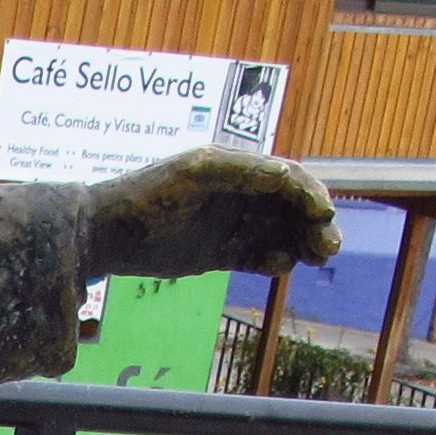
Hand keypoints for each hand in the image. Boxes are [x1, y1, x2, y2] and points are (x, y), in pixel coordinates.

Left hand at [80, 150, 340, 280]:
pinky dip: (273, 261)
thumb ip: (242, 172)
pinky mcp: (219, 255)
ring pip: (279, 233)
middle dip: (314, 224)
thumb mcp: (197, 174)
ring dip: (301, 243)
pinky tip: (280, 266)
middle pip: (290, 208)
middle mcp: (237, 195)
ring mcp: (229, 225)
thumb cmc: (148, 196)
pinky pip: (257, 257)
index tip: (325, 215)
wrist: (106, 233)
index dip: (310, 194)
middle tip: (328, 247)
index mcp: (235, 168)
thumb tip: (288, 175)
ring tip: (314, 257)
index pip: (286, 177)